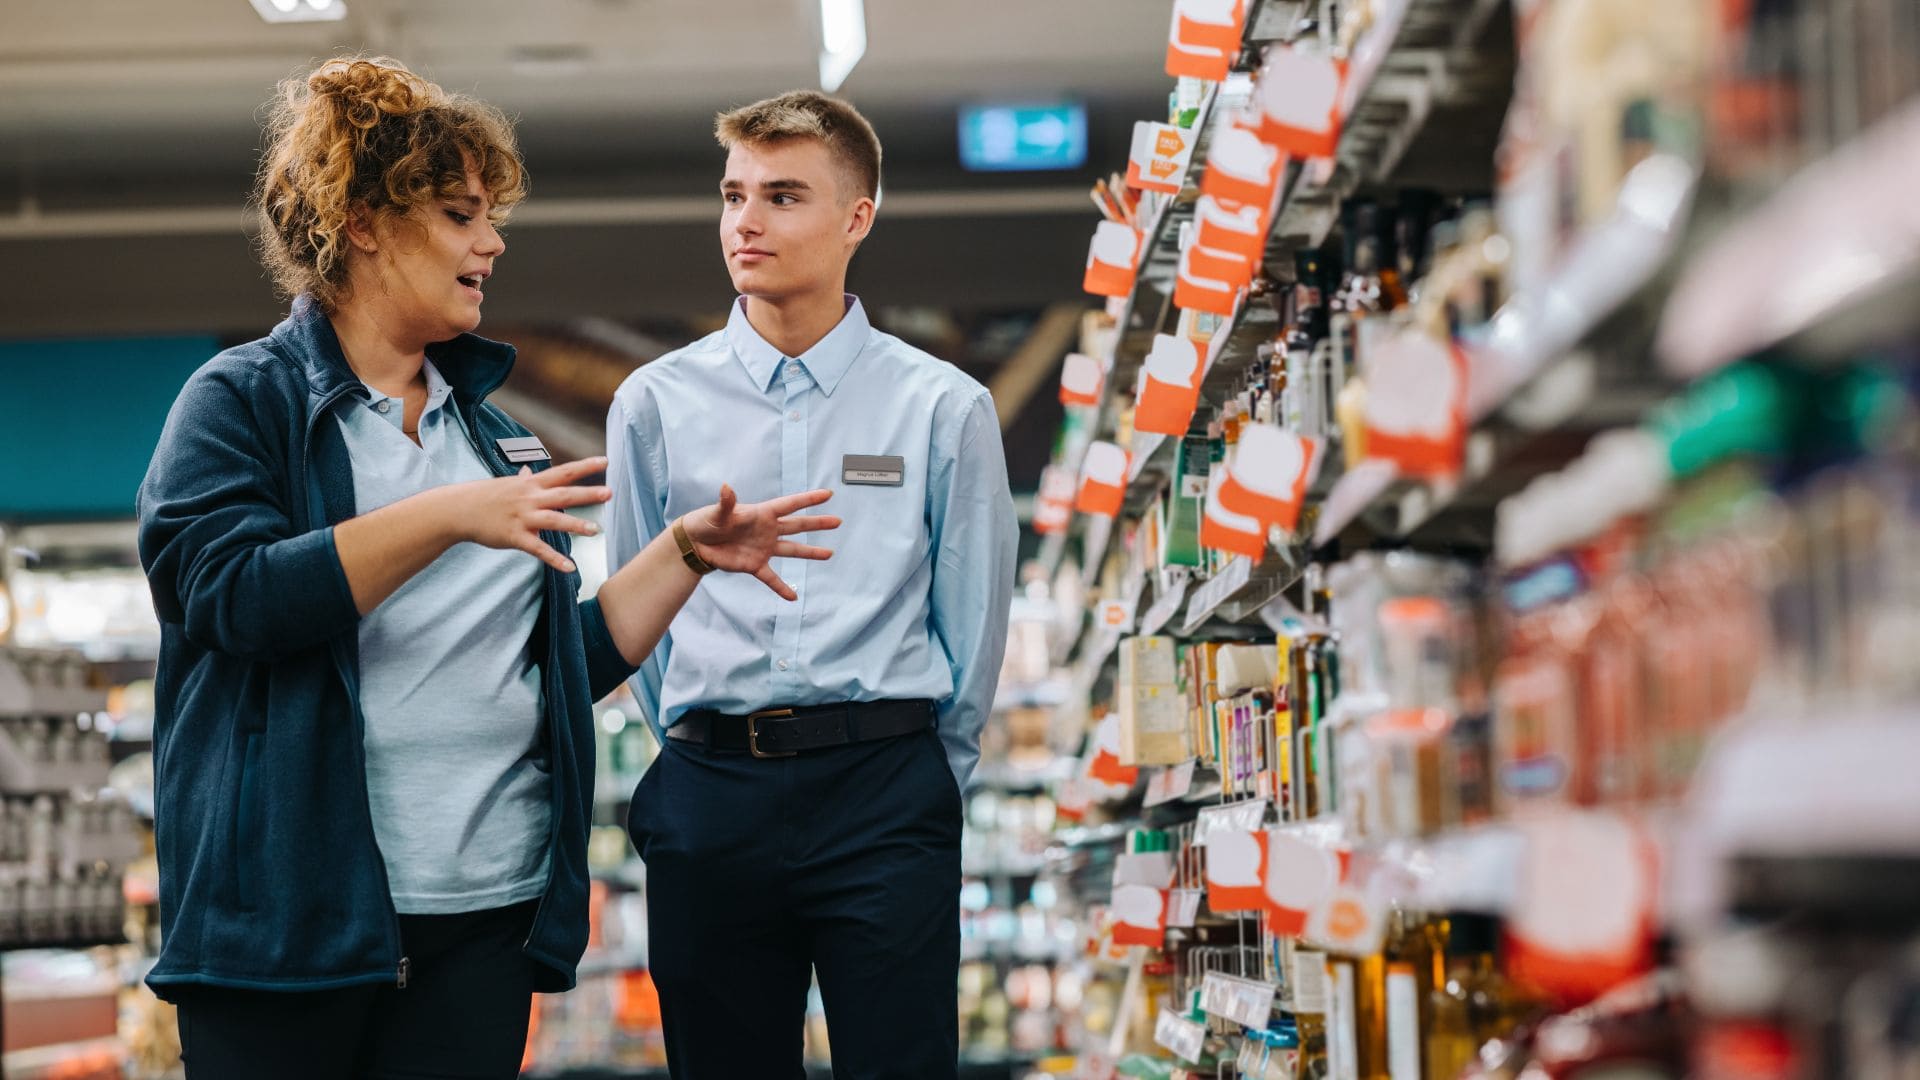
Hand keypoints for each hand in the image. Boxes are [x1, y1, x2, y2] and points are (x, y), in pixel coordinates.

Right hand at [451, 456, 609, 571]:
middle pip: (563, 494)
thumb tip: (530, 469)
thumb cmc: (484, 497)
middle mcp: (530, 498)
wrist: (458, 509)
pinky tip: (569, 567)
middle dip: (587, 494)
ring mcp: (522, 517)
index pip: (563, 472)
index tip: (605, 461)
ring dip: (575, 525)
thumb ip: (524, 479)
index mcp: (531, 484)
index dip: (585, 467)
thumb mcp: (507, 484)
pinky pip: (538, 549)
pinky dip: (554, 559)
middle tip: (609, 493)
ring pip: (553, 519)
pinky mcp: (514, 537)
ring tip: (595, 530)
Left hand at [681, 485, 839, 599]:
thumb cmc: (707, 522)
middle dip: (817, 524)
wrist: (696, 543)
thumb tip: (725, 488)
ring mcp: (763, 548)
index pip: (790, 505)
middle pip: (797, 526)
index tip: (827, 495)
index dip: (808, 500)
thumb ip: (726, 502)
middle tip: (837, 521)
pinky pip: (772, 578)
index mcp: (762, 514)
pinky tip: (793, 598)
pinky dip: (781, 587)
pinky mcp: (755, 565)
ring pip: (792, 550)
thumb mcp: (717, 512)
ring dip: (810, 553)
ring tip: (829, 554)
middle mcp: (768, 530)